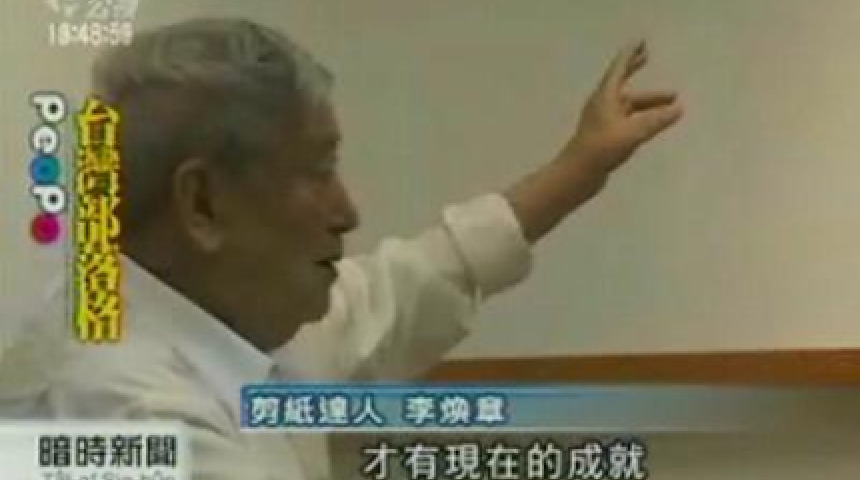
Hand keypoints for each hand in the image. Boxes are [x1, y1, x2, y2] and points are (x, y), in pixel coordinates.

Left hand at [561, 40, 682, 176]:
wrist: (577, 174)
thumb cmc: (601, 149)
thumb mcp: (632, 133)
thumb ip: (656, 120)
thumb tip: (678, 109)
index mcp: (605, 98)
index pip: (618, 70)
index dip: (630, 56)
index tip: (640, 43)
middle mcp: (602, 105)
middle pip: (621, 83)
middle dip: (634, 70)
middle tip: (647, 57)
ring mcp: (603, 122)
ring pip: (628, 105)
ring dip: (648, 102)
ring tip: (672, 104)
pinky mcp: (605, 137)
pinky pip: (627, 119)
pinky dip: (642, 116)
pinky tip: (652, 122)